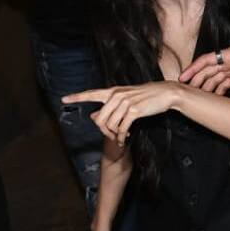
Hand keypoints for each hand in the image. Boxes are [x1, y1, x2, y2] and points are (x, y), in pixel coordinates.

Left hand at [62, 83, 182, 146]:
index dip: (76, 97)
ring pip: (110, 125)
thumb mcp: (127, 99)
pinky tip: (125, 138)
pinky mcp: (134, 110)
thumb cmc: (147, 96)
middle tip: (113, 137)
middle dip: (104, 131)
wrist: (166, 93)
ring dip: (115, 135)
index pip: (91, 94)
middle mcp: (116, 95)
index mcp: (113, 91)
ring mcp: (125, 102)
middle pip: (100, 118)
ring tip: (121, 138)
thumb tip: (94, 116)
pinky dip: (122, 136)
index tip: (63, 99)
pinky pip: (122, 128)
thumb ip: (110, 107)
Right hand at [179, 40, 229, 95]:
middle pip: (209, 69)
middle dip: (197, 79)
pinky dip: (220, 89)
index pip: (208, 60)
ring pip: (217, 76)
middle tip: (185, 91)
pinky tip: (215, 98)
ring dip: (207, 85)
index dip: (194, 68)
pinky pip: (227, 81)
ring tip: (197, 97)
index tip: (183, 77)